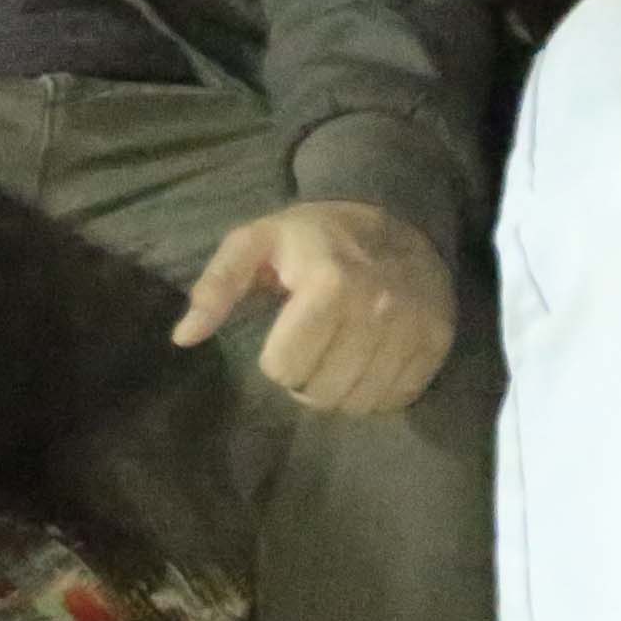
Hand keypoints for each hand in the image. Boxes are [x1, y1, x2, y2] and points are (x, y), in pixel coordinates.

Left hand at [171, 199, 456, 415]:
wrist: (398, 217)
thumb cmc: (315, 237)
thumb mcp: (256, 244)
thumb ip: (217, 287)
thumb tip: (182, 338)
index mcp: (330, 283)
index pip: (285, 368)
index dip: (276, 357)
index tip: (286, 331)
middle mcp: (378, 308)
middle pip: (320, 393)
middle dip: (305, 378)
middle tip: (312, 345)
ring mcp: (413, 328)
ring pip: (358, 403)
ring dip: (340, 389)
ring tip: (339, 353)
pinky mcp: (437, 342)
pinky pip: (395, 399)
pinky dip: (375, 390)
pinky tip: (369, 359)